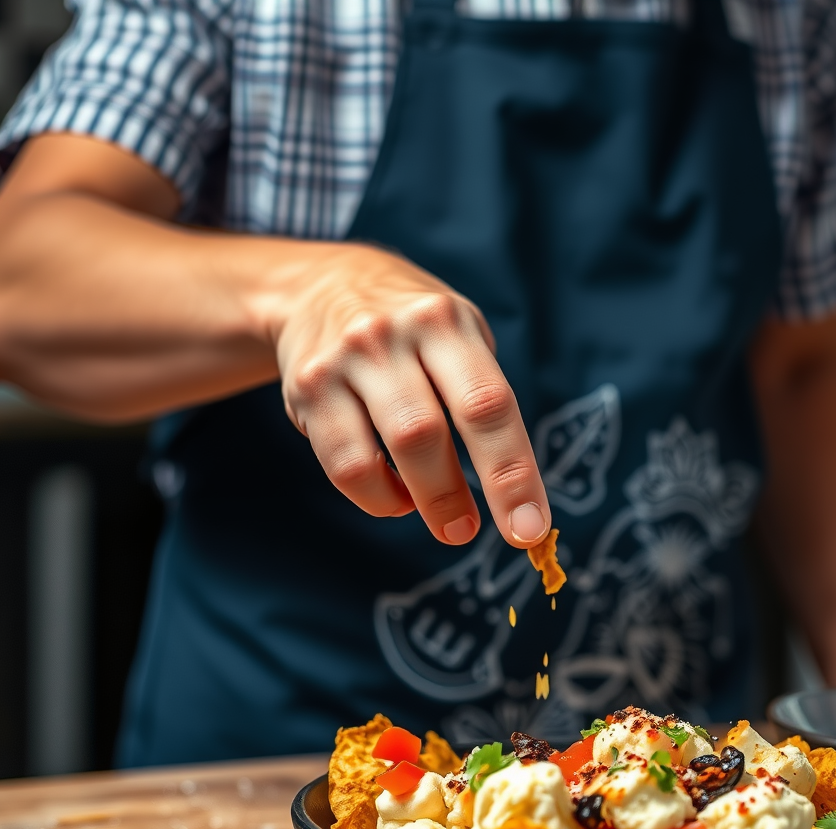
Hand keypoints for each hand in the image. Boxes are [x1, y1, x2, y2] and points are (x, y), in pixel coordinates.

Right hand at [272, 243, 549, 547]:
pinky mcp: (307, 389)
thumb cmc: (412, 332)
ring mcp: (343, 361)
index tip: (529, 529)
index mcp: (445, 322)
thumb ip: (483, 400)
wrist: (319, 288)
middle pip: (425, 433)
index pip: (488, 406)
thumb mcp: (457, 335)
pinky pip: (343, 465)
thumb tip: (515, 497)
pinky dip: (376, 496)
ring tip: (441, 518)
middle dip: (452, 497)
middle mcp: (391, 336)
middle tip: (467, 533)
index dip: (512, 474)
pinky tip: (394, 493)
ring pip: (378, 454)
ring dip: (415, 501)